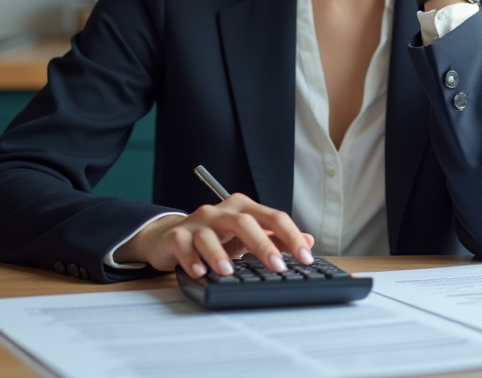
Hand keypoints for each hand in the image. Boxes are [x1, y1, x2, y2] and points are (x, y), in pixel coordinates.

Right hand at [114, 194, 314, 277]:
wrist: (173, 235)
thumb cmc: (217, 237)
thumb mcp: (249, 236)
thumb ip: (277, 238)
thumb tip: (309, 241)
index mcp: (244, 208)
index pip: (273, 217)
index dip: (292, 236)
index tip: (306, 257)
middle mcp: (222, 211)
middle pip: (245, 222)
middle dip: (263, 244)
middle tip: (277, 266)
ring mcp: (198, 222)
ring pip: (209, 234)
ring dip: (219, 254)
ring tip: (228, 273)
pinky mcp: (177, 236)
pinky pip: (183, 246)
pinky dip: (191, 260)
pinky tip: (199, 273)